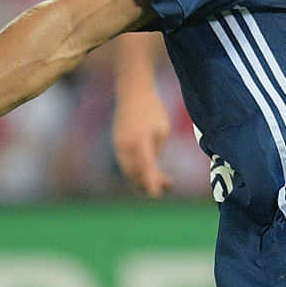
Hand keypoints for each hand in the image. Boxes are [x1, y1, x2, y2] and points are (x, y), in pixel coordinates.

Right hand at [112, 76, 172, 196]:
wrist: (132, 93)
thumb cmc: (152, 109)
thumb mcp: (162, 129)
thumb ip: (156, 150)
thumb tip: (151, 167)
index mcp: (140, 140)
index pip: (146, 166)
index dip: (151, 181)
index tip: (156, 193)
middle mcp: (126, 145)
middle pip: (135, 173)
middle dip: (150, 183)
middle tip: (169, 185)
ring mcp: (119, 145)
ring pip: (129, 171)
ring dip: (144, 179)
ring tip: (166, 180)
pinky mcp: (117, 144)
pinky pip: (126, 163)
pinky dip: (138, 170)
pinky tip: (153, 170)